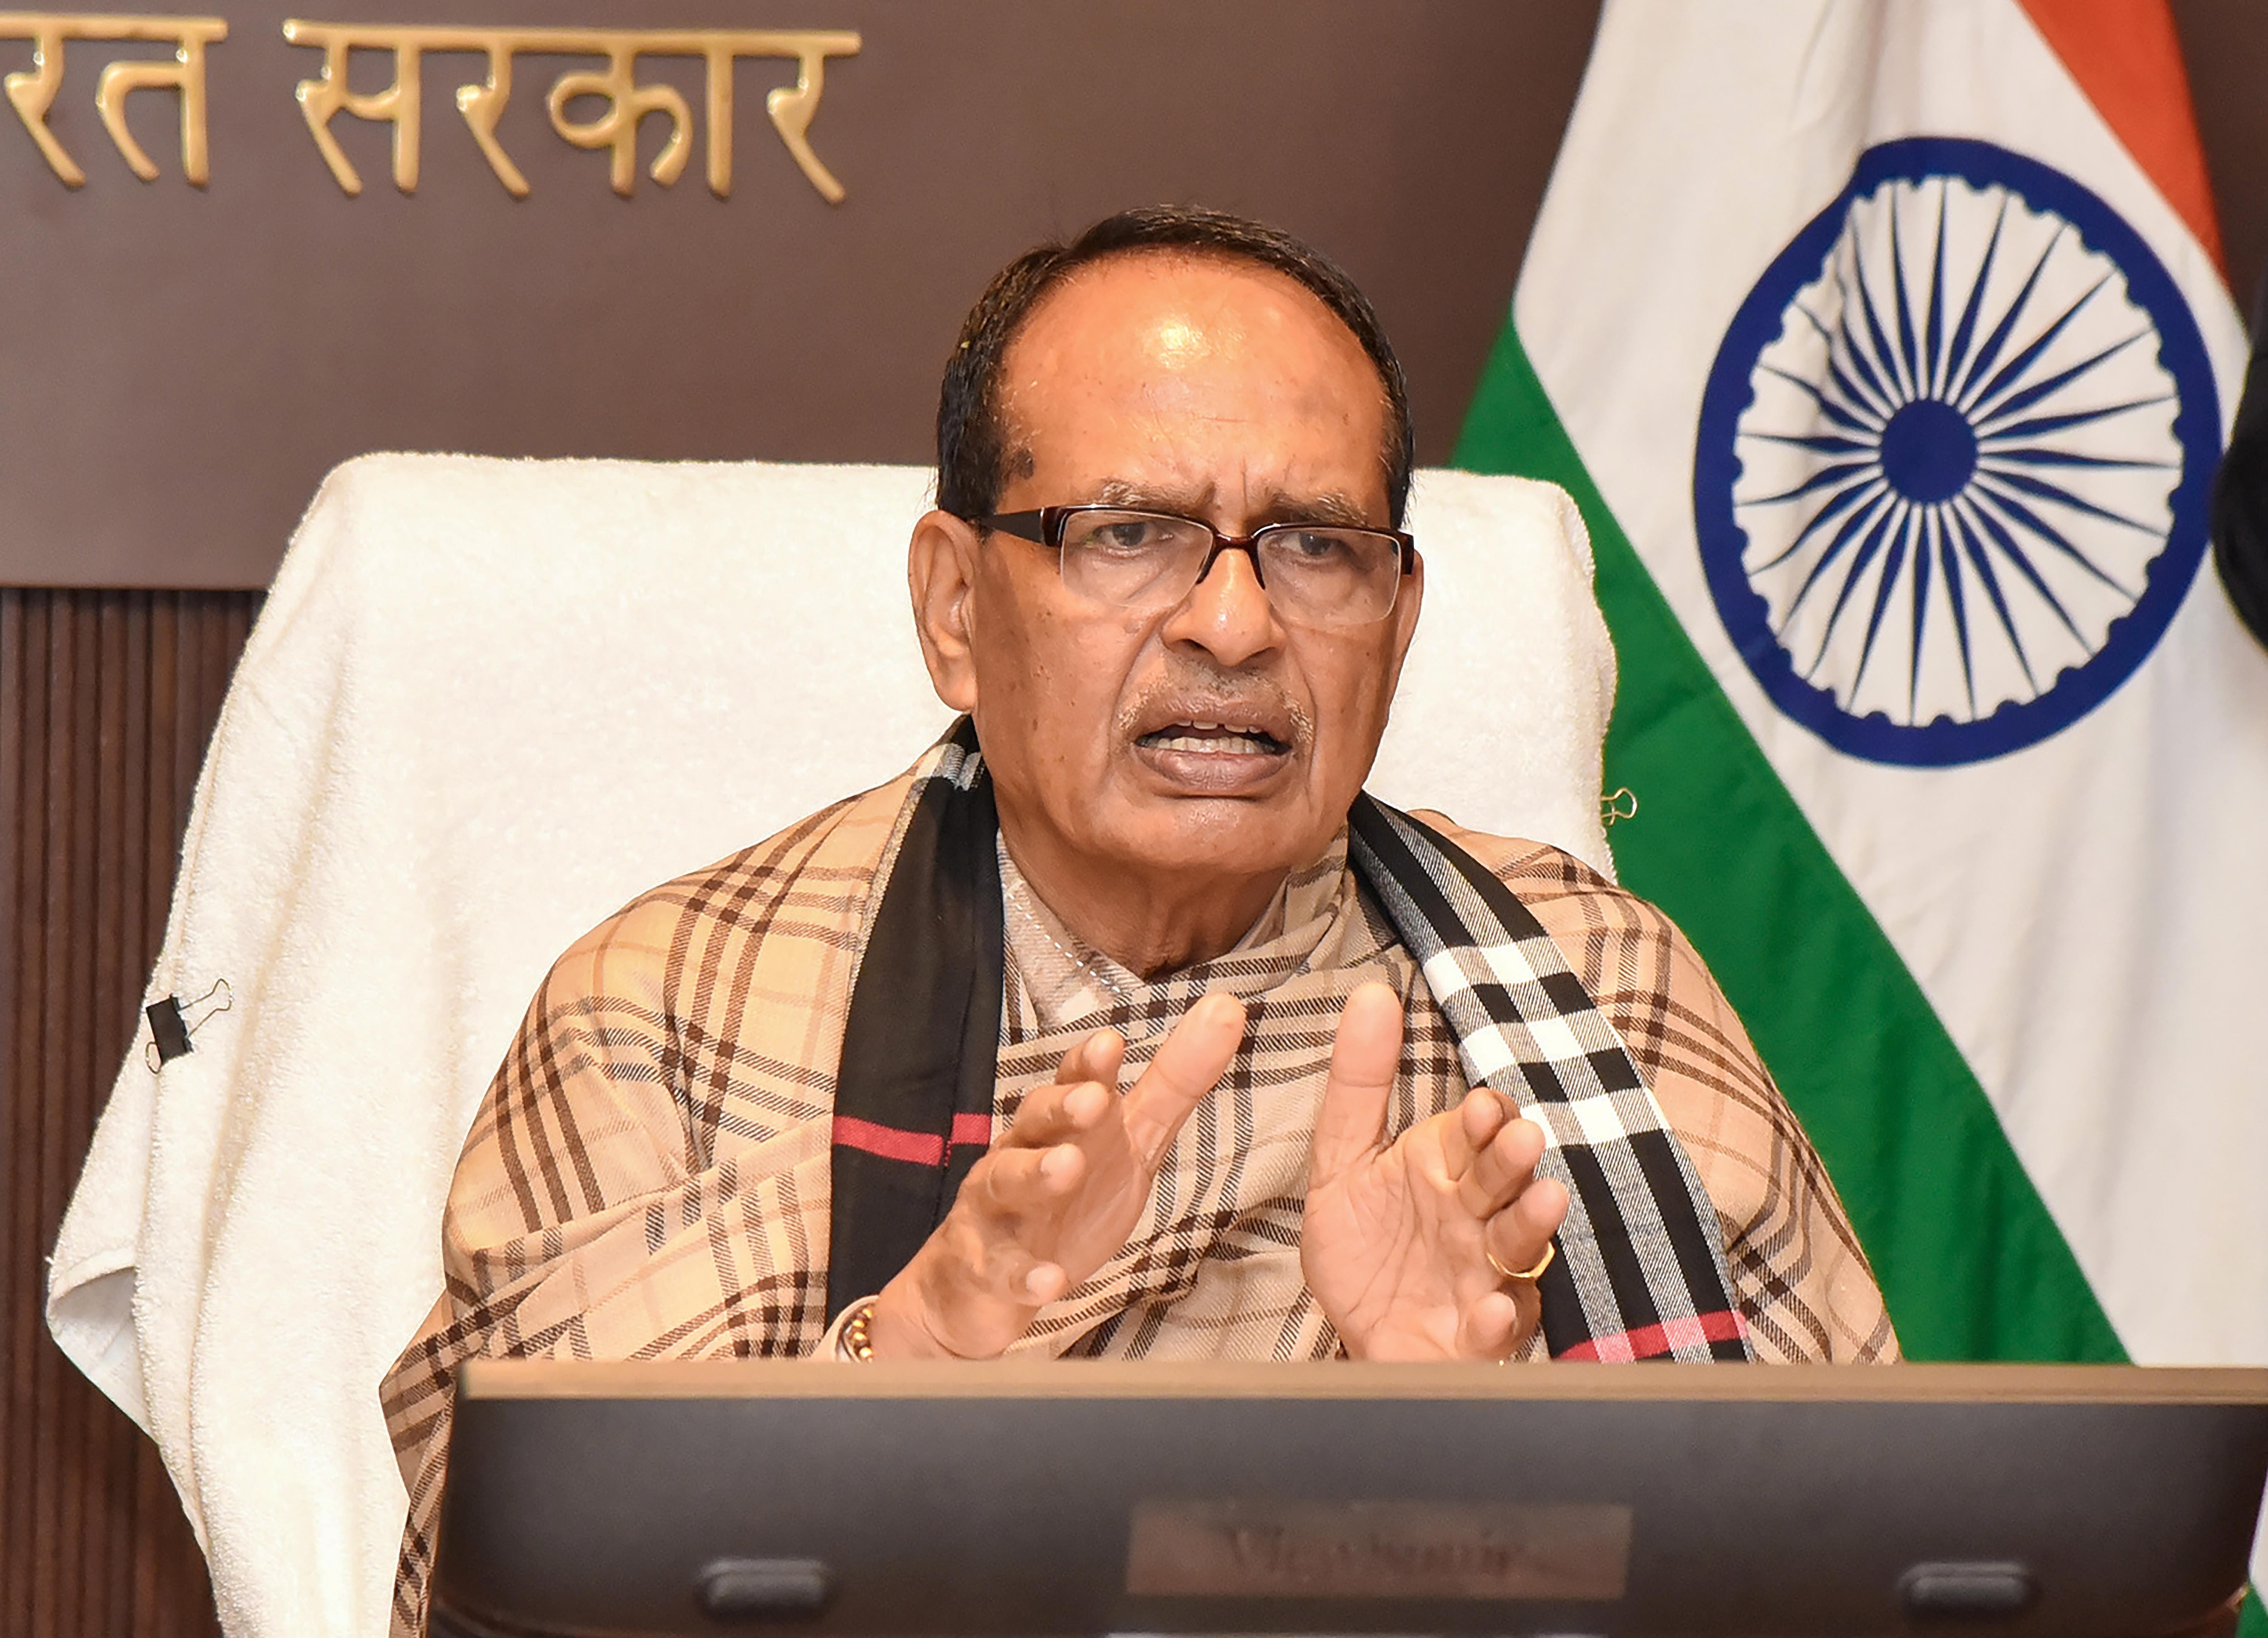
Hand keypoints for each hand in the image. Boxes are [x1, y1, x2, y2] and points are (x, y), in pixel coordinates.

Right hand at [866, 990, 1245, 1358]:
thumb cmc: (1069, 1196)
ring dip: (1037, 1174)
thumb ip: (1172, 1083)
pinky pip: (1002, 1270)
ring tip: (1067, 1166)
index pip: (1068, 1082)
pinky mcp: (985, 1267)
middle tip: (1094, 1098)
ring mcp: (996, 1210)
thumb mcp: (1129, 1140)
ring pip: (1008, 1183)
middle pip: (1034, 1124)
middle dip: (1061, 1108)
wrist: (982, 1283)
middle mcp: (1019, 1154)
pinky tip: (1050, 1281)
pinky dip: (1025, 1274)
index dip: (1086, 1065)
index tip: (1110, 1043)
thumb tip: (1227, 1008)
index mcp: (1056, 1123)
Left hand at [1301, 982, 1569, 1359]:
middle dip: (1514, 1162)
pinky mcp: (1479, 1338)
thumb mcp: (1343, 1164)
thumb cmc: (1366, 1248)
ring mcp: (1485, 1277)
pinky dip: (1498, 1320)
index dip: (1481, 1121)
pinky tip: (1491, 1308)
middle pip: (1502, 1183)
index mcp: (1446, 1172)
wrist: (1363, 1335)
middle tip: (1522, 1138)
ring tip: (1545, 1201)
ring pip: (1518, 1248)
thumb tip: (1371, 994)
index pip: (1473, 1135)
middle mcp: (1475, 1219)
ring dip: (1530, 1225)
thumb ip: (1358, 1087)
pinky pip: (1496, 1330)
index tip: (1483, 1106)